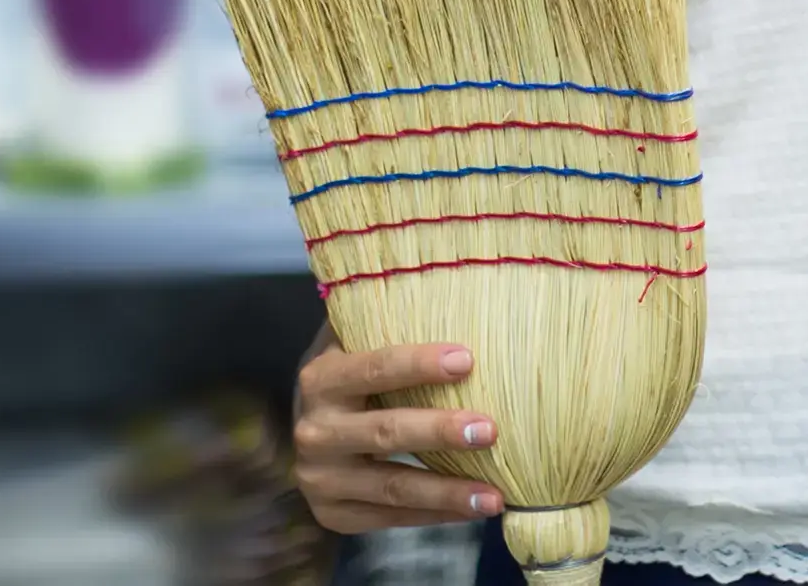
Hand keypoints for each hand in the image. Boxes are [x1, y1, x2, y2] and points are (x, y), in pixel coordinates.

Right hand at [290, 332, 503, 533]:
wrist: (311, 427)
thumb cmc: (356, 373)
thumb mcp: (356, 341)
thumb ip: (389, 320)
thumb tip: (465, 288)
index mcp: (322, 379)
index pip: (374, 368)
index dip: (419, 364)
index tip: (468, 359)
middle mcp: (314, 431)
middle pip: (385, 432)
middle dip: (440, 432)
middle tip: (491, 430)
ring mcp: (320, 478)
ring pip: (391, 486)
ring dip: (447, 491)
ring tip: (495, 496)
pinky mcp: (332, 513)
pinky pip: (389, 518)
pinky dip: (434, 515)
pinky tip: (473, 510)